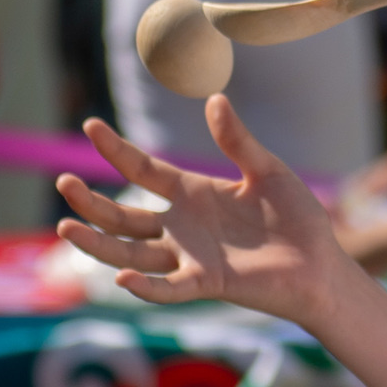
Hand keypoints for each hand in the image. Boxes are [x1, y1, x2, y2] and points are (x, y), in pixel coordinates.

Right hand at [55, 96, 351, 326]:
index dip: (116, 149)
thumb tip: (214, 98)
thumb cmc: (297, 218)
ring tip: (66, 226)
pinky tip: (122, 279)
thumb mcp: (267, 170)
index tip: (90, 124)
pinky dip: (145, 287)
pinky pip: (169, 288)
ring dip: (98, 243)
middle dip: (92, 201)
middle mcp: (183, 226)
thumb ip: (238, 140)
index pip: (144, 169)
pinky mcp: (207, 283)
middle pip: (123, 215)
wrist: (322, 263)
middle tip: (64, 181)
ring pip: (130, 252)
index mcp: (194, 193)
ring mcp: (190, 256)